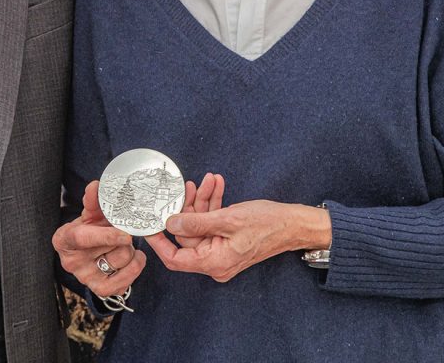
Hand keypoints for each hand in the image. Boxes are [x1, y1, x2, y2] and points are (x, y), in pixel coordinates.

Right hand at [52, 180, 145, 296]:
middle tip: (123, 231)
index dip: (106, 237)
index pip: (83, 239)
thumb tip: (96, 186)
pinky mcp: (101, 290)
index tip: (126, 234)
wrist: (89, 250)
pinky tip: (131, 258)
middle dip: (123, 238)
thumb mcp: (90, 213)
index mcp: (64, 240)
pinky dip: (135, 267)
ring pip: (122, 261)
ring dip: (130, 250)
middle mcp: (72, 263)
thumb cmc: (90, 228)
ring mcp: (86, 279)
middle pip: (110, 250)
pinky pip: (127, 280)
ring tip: (124, 245)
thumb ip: (94, 200)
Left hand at [147, 199, 330, 283]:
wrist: (294, 223)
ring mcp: (222, 250)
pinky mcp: (228, 240)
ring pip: (200, 225)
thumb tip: (170, 224)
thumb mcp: (228, 219)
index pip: (175, 259)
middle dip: (188, 208)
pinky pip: (213, 223)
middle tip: (187, 186)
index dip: (159, 242)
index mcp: (214, 262)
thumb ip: (196, 222)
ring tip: (207, 180)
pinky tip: (215, 184)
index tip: (149, 224)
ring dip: (203, 201)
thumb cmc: (267, 224)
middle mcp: (216, 261)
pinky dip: (213, 204)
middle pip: (188, 236)